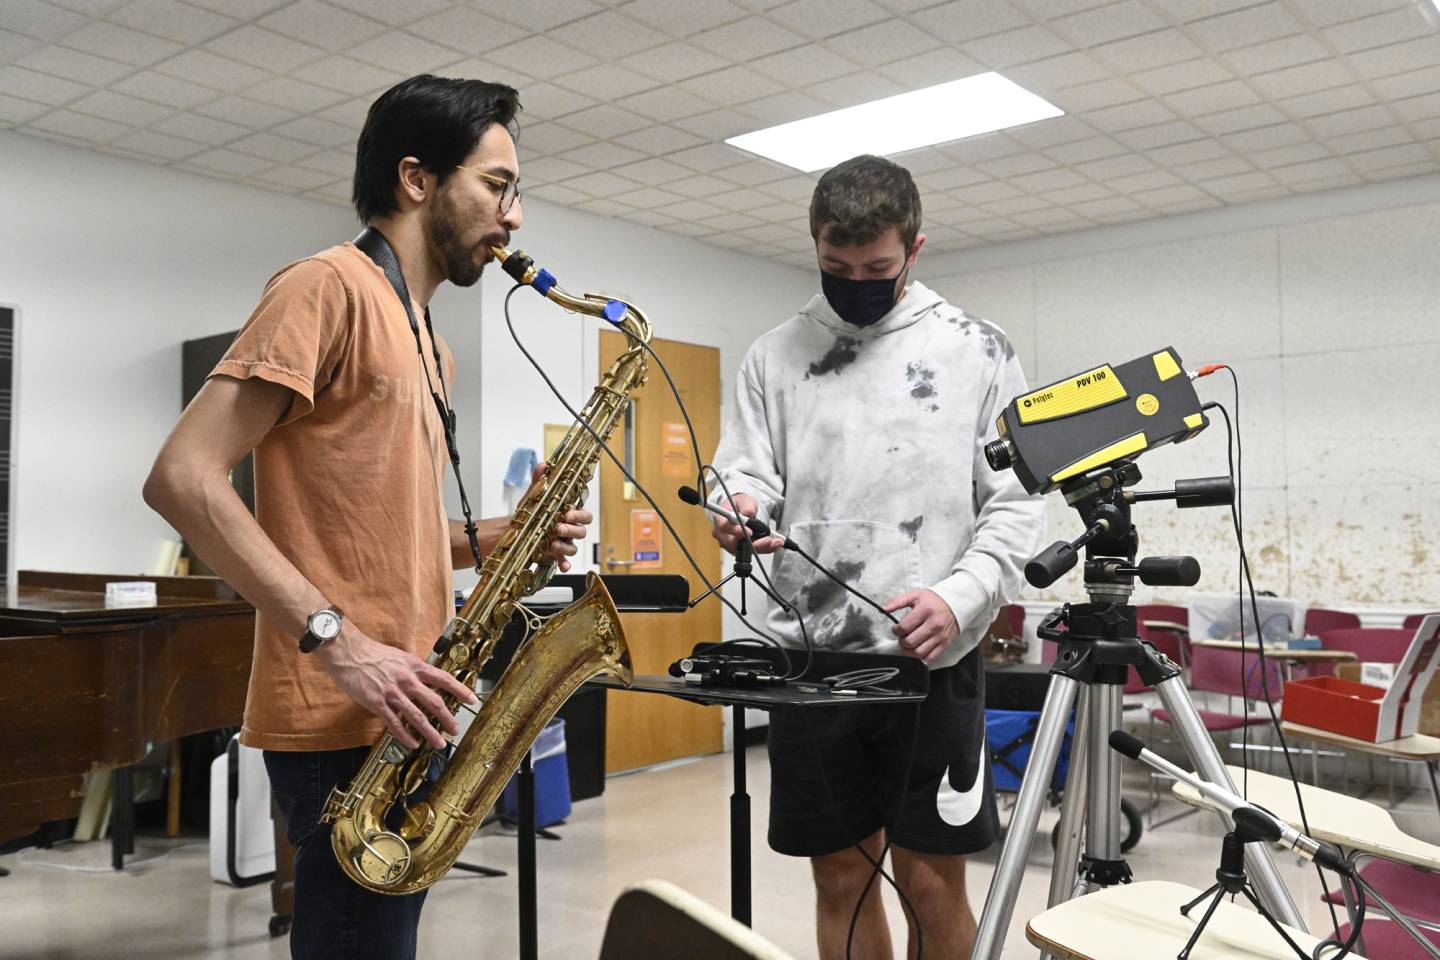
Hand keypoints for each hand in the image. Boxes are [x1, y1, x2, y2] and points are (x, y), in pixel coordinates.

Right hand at [315, 624, 477, 749]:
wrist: (349, 652)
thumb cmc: (373, 653)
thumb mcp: (400, 657)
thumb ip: (414, 670)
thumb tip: (427, 681)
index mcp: (415, 666)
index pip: (444, 679)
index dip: (460, 690)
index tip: (472, 700)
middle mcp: (407, 680)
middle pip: (434, 702)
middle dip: (448, 718)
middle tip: (455, 730)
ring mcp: (393, 692)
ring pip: (417, 716)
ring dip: (430, 732)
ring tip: (439, 742)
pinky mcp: (377, 703)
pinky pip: (394, 723)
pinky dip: (405, 735)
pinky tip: (412, 744)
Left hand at [530, 462, 591, 572]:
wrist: (514, 532)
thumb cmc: (528, 515)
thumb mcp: (533, 497)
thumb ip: (540, 482)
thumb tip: (544, 466)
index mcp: (567, 515)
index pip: (583, 515)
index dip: (579, 515)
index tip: (568, 513)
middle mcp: (568, 530)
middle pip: (581, 531)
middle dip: (572, 530)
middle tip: (559, 528)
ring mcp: (562, 543)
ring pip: (573, 547)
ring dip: (565, 546)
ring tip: (552, 544)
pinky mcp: (554, 556)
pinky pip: (564, 561)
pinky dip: (565, 564)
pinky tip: (563, 566)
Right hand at [708, 492, 783, 554]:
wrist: (741, 510)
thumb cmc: (738, 505)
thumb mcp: (743, 500)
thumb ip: (746, 506)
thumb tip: (748, 514)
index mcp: (720, 521)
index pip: (724, 528)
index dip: (736, 532)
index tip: (749, 532)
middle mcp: (724, 536)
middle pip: (735, 545)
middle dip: (753, 544)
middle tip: (767, 540)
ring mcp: (732, 544)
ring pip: (746, 550)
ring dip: (763, 547)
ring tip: (776, 541)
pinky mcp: (742, 549)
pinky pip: (754, 551)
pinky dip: (766, 548)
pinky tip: (775, 543)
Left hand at [885, 589, 958, 663]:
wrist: (955, 604)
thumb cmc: (934, 601)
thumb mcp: (915, 596)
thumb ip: (898, 602)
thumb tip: (884, 609)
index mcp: (925, 611)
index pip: (904, 627)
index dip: (895, 630)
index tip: (896, 628)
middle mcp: (934, 625)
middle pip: (910, 642)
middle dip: (901, 641)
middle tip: (903, 636)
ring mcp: (940, 636)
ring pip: (918, 653)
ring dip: (909, 651)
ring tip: (909, 644)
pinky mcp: (944, 644)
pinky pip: (930, 658)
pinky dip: (920, 658)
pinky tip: (917, 650)